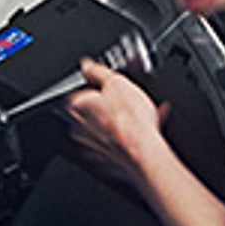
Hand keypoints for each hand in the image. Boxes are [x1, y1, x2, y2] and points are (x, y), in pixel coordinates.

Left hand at [63, 58, 166, 184]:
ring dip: (120, 122)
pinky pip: (117, 144)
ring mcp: (93, 147)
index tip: (107, 87)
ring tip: (141, 114)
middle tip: (125, 101)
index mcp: (78, 108)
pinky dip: (129, 137)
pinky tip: (147, 129)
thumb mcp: (116, 82)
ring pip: (105, 129)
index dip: (94, 88)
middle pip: (91, 113)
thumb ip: (98, 72)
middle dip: (108, 106)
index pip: (77, 94)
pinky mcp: (107, 161)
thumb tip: (87, 65)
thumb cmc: (130, 120)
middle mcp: (80, 130)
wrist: (143, 152)